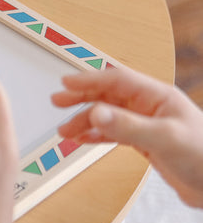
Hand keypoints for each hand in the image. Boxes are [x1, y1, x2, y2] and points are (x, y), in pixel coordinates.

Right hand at [52, 66, 202, 207]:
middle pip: (108, 95)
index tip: (66, 82)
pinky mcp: (146, 143)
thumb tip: (95, 113)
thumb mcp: (164, 138)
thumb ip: (128, 126)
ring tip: (65, 131)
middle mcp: (151, 107)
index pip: (117, 80)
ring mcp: (147, 125)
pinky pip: (114, 134)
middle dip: (82, 98)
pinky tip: (83, 140)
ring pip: (108, 116)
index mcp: (158, 97)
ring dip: (85, 121)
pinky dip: (96, 136)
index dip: (90, 80)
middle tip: (58, 101)